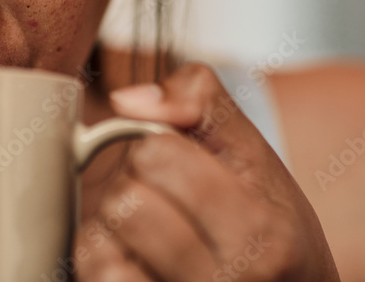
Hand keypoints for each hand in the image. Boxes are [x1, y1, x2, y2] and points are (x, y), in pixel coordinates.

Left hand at [74, 62, 340, 280]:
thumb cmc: (271, 229)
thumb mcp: (258, 157)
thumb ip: (203, 102)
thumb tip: (126, 100)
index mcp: (260, 232)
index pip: (156, 154)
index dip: (158, 147)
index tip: (182, 166)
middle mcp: (229, 280)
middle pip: (125, 199)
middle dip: (135, 185)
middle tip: (167, 201)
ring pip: (100, 241)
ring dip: (115, 226)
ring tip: (153, 233)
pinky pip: (93, 271)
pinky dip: (104, 258)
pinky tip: (139, 261)